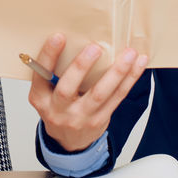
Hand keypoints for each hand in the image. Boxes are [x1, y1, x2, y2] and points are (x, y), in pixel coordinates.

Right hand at [27, 33, 148, 153]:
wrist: (67, 141)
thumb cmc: (58, 108)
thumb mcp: (46, 93)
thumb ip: (55, 73)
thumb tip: (76, 39)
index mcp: (40, 98)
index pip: (40, 76)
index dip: (48, 56)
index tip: (58, 36)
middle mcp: (58, 110)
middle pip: (68, 89)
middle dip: (81, 67)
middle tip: (95, 47)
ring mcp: (80, 117)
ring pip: (100, 94)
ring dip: (116, 72)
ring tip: (128, 54)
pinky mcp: (100, 120)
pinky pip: (117, 98)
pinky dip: (129, 79)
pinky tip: (137, 64)